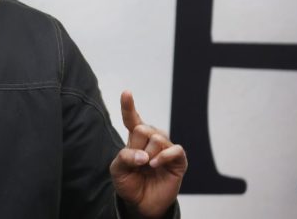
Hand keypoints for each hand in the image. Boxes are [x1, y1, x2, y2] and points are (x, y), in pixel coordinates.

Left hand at [109, 90, 187, 217]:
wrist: (141, 203)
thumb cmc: (129, 183)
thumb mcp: (117, 169)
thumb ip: (125, 157)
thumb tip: (144, 156)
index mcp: (135, 138)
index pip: (132, 119)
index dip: (128, 106)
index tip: (126, 92)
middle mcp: (152, 139)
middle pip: (142, 129)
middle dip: (136, 146)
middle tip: (138, 162)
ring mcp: (166, 148)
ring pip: (156, 138)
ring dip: (148, 155)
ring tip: (147, 167)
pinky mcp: (178, 159)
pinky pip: (174, 149)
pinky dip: (163, 157)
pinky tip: (155, 164)